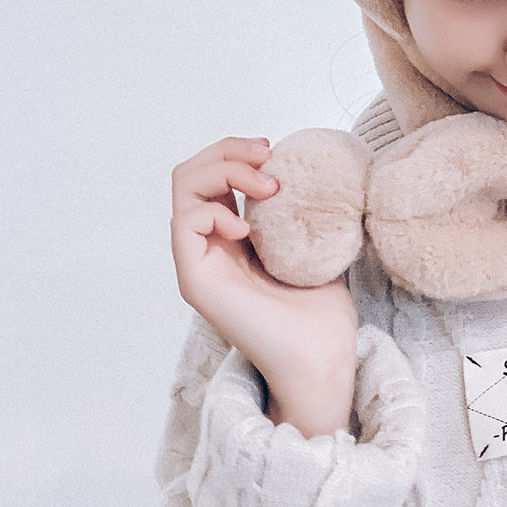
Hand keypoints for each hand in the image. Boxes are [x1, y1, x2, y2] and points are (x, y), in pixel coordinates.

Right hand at [171, 136, 358, 436]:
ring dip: (225, 170)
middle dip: (227, 149)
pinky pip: (184, 225)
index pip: (212, 174)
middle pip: (190, 173)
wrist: (321, 357)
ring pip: (184, 189)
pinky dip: (214, 212)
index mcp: (232, 236)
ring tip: (267, 188)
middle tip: (267, 154)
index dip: (236, 150)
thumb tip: (322, 169)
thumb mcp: (316, 242)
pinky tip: (248, 230)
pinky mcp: (195, 281)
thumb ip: (306, 208)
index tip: (274, 149)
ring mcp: (199, 263)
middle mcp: (209, 246)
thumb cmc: (321, 312)